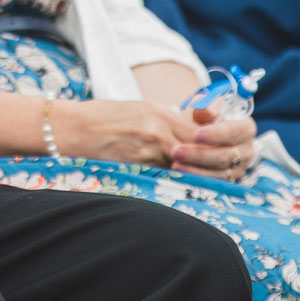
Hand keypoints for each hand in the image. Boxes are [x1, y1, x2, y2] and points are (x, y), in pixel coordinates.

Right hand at [58, 99, 255, 177]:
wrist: (70, 129)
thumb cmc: (102, 117)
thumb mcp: (140, 109)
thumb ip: (167, 119)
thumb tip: (190, 128)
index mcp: (161, 114)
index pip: (204, 131)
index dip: (219, 143)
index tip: (226, 150)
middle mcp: (159, 133)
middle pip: (202, 152)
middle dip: (218, 164)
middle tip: (228, 172)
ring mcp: (148, 153)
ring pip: (189, 170)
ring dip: (204, 177)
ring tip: (213, 184)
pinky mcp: (137, 169)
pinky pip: (168, 181)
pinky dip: (181, 185)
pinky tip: (188, 191)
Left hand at [167, 107, 257, 179]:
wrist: (202, 135)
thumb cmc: (204, 117)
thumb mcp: (205, 106)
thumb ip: (206, 106)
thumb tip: (207, 111)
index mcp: (246, 128)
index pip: (235, 132)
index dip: (216, 134)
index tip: (196, 134)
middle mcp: (246, 151)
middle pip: (226, 156)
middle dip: (200, 154)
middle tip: (176, 151)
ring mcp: (238, 168)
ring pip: (220, 174)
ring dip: (196, 170)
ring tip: (175, 164)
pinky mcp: (228, 182)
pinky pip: (214, 185)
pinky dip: (197, 180)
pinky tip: (180, 174)